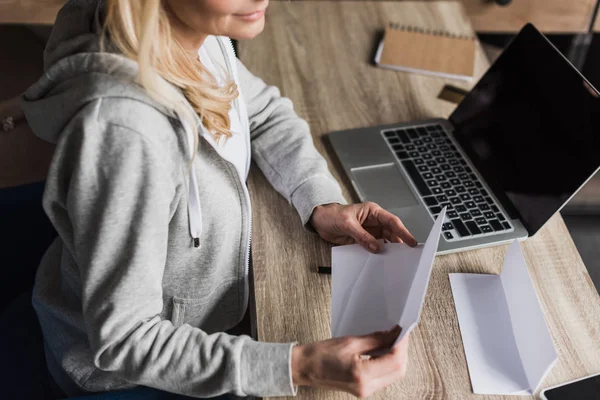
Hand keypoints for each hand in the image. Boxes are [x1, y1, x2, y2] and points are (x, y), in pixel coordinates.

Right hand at [291, 326, 409, 396]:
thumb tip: (393, 334)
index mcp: (362, 374)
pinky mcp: (363, 390)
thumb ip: (375, 339)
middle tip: (399, 334)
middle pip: (399, 370)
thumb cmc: (321, 354)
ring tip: (392, 340)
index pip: (395, 360)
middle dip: (402, 351)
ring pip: (394, 375)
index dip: (402, 343)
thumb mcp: (350, 342)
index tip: (402, 330)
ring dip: (396, 357)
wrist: (304, 367)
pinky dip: (388, 363)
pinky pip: (384, 377)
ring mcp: (365, 391)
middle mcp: (366, 387)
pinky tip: (384, 351)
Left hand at [309, 202, 417, 252]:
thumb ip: (362, 236)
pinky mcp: (362, 240)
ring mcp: (368, 232)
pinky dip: (377, 254)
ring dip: (388, 250)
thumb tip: (376, 247)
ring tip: (395, 260)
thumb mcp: (347, 224)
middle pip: (391, 233)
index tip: (411, 242)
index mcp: (373, 212)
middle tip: (406, 255)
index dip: (403, 232)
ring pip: (383, 241)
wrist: (319, 221)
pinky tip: (380, 260)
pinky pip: (373, 248)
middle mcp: (373, 222)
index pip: (392, 222)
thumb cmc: (332, 215)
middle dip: (398, 243)